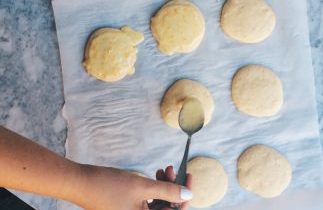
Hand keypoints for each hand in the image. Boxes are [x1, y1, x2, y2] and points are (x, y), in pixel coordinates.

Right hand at [71, 165, 192, 209]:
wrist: (81, 182)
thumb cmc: (109, 186)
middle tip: (171, 169)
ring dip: (163, 186)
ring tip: (162, 169)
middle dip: (172, 187)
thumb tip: (188, 195)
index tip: (188, 178)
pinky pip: (147, 200)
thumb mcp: (142, 187)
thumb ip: (167, 191)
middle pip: (166, 207)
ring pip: (157, 202)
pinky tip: (154, 175)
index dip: (184, 196)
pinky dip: (153, 187)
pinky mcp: (128, 207)